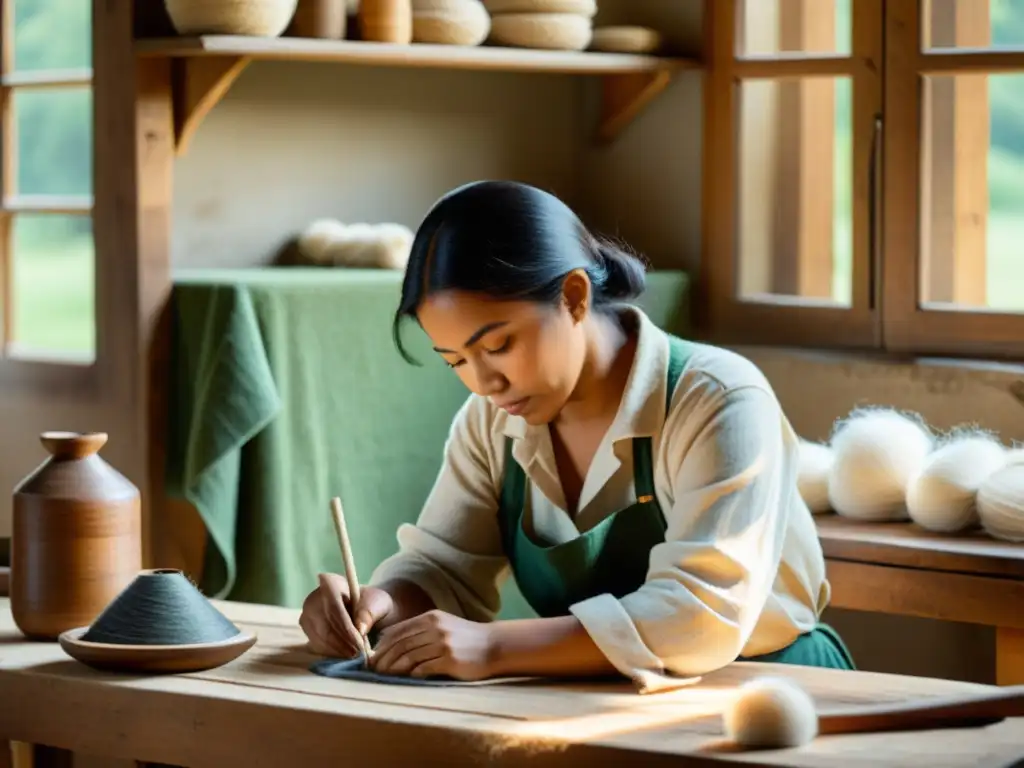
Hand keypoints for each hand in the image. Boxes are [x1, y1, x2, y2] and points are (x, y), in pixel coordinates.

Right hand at [299, 572, 393, 657]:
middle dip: (341, 642)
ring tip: (354, 655)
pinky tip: (345, 653)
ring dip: (337, 649)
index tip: (360, 643)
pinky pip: (316, 644)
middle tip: (358, 654)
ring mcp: (308, 614)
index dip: (345, 628)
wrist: (366, 611)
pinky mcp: (307, 630)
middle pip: (323, 624)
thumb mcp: (378, 603)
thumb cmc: (372, 604)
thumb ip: (370, 612)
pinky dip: (331, 652)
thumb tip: (361, 628)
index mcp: (332, 583)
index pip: (334, 607)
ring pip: (319, 636)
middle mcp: (315, 597)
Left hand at [370, 609, 495, 680]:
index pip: (399, 630)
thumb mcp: (443, 626)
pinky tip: (406, 678)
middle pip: (401, 643)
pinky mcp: (450, 659)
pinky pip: (424, 668)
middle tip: (373, 669)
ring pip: (410, 656)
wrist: (493, 645)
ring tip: (384, 676)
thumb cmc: (466, 638)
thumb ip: (421, 631)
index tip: (372, 656)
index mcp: (431, 618)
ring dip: (394, 667)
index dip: (383, 644)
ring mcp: (443, 643)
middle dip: (384, 657)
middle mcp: (435, 628)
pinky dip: (412, 673)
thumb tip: (393, 643)